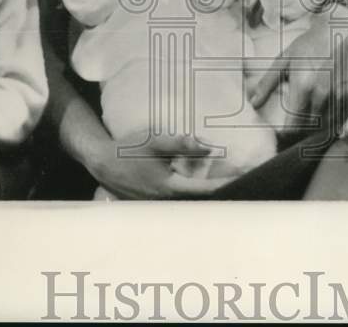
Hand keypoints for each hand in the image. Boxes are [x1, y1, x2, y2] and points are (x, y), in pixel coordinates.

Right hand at [86, 132, 230, 199]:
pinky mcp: (153, 204)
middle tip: (241, 182)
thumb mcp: (156, 141)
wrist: (102, 162)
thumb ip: (183, 144)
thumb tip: (209, 147)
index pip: (206, 190)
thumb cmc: (128, 150)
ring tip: (225, 184)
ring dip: (205, 195)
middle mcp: (165, 202)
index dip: (227, 184)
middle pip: (200, 202)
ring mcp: (158, 206)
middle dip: (220, 193)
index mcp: (169, 187)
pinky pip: (177, 203)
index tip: (244, 178)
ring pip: (189, 204)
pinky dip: (191, 196)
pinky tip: (198, 186)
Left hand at [249, 12, 335, 124]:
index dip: (286, 133)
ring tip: (312, 111)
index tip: (282, 131)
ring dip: (318, 122)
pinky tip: (328, 104)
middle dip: (301, 127)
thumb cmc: (308, 44)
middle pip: (310, 127)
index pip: (293, 126)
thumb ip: (267, 84)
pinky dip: (334, 116)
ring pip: (326, 124)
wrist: (340, 30)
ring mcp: (340, 96)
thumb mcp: (284, 60)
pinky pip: (341, 116)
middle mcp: (323, 95)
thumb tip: (253, 103)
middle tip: (296, 120)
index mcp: (303, 86)